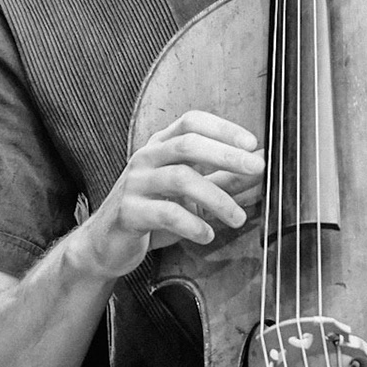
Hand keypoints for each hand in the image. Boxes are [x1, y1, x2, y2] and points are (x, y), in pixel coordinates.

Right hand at [69, 111, 265, 279]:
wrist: (108, 244)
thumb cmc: (154, 213)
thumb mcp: (193, 194)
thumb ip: (223, 179)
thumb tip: (258, 166)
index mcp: (161, 146)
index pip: (191, 122)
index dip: (223, 128)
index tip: (251, 142)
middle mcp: (146, 158)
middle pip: (188, 144)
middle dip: (226, 155)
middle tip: (257, 168)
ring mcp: (135, 183)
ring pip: (180, 178)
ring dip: (216, 198)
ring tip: (238, 218)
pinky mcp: (128, 212)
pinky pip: (165, 213)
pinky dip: (192, 224)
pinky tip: (207, 234)